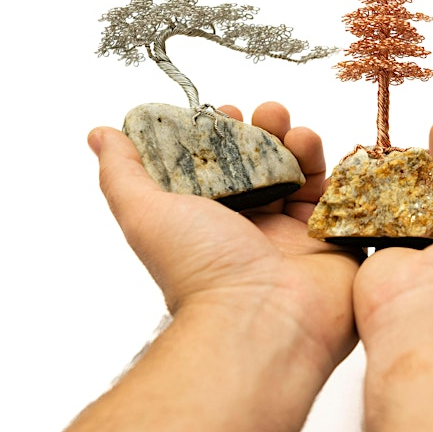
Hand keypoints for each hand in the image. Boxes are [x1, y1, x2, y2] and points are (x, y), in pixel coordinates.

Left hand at [88, 101, 361, 370]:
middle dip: (263, 131)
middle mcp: (252, 228)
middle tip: (265, 112)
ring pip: (299, 174)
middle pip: (263, 165)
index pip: (219, 167)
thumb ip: (122, 172)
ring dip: (294, 140)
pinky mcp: (331, 239)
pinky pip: (333, 195)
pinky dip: (324, 164)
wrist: (262, 320)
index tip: (223, 111)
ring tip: (289, 126)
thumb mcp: (145, 214)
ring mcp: (295, 235)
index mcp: (210, 223)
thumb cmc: (200, 269)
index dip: (221, 134)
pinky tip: (310, 143)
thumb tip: (99, 135)